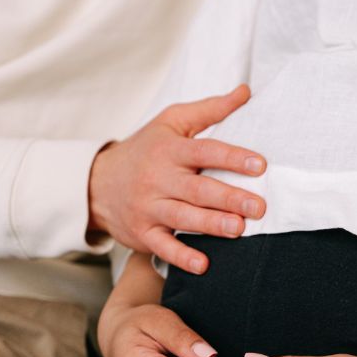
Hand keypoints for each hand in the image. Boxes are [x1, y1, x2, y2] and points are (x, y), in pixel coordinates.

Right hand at [88, 85, 266, 273]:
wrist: (96, 182)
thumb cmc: (145, 149)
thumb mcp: (171, 121)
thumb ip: (210, 109)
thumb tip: (245, 92)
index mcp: (170, 150)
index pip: (205, 151)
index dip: (232, 157)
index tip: (260, 165)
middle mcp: (159, 179)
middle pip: (197, 188)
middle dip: (229, 197)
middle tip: (258, 206)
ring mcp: (149, 207)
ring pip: (183, 217)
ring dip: (211, 225)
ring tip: (238, 229)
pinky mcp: (143, 233)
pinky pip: (163, 246)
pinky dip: (182, 257)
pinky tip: (203, 264)